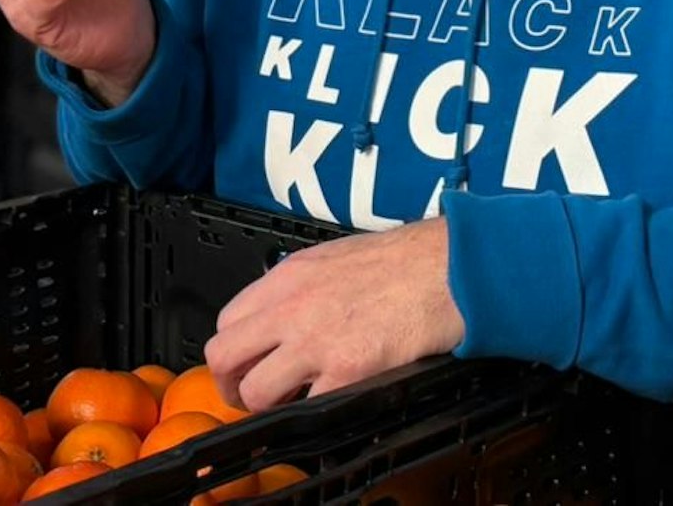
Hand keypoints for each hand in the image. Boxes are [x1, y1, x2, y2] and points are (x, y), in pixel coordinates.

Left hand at [204, 218, 465, 411]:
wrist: (449, 267)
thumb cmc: (406, 259)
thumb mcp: (335, 258)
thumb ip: (301, 287)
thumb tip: (286, 315)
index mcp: (288, 277)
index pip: (227, 321)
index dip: (234, 350)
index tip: (247, 364)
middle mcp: (291, 308)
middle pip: (223, 356)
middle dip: (232, 385)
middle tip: (252, 397)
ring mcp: (315, 341)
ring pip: (255, 391)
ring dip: (268, 406)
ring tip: (292, 405)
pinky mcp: (347, 370)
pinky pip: (306, 409)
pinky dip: (313, 416)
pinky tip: (331, 404)